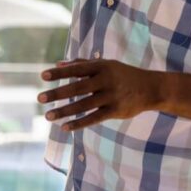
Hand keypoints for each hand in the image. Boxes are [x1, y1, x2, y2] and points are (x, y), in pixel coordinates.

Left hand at [38, 59, 162, 130]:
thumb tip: (58, 64)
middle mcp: (105, 80)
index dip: (60, 73)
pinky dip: (79, 123)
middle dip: (58, 93)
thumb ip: (81, 64)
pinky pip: (94, 118)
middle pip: (77, 88)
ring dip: (64, 111)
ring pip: (83, 105)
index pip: (76, 69)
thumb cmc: (122, 74)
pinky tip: (65, 127)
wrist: (150, 88)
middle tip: (40, 98)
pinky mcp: (115, 111)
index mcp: (101, 67)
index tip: (42, 76)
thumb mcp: (105, 65)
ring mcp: (111, 96)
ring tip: (48, 116)